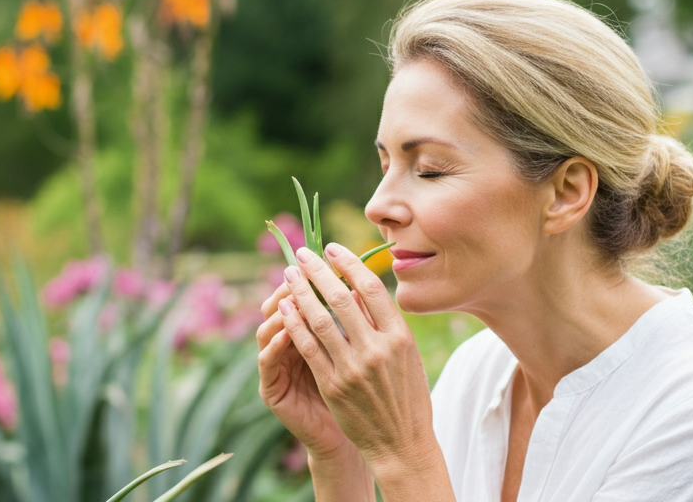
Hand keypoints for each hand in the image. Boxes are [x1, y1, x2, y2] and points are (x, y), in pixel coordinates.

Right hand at [257, 279, 360, 463]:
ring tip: (292, 297)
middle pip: (279, 307)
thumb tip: (360, 282)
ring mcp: (277, 368)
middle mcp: (288, 347)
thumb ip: (355, 323)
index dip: (310, 278)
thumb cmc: (367, 394)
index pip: (302, 297)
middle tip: (299, 272)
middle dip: (291, 288)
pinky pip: (266, 361)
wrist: (367, 441)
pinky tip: (287, 332)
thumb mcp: (361, 353)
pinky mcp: (271, 390)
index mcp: (309, 335)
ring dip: (279, 311)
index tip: (323, 258)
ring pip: (267, 330)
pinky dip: (275, 344)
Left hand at [279, 243, 437, 474]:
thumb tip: (358, 290)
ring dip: (299, 292)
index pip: (370, 288)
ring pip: (319, 319)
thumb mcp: (407, 356)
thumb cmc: (407, 397)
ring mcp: (354, 368)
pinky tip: (285, 308)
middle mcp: (378, 348)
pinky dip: (294, 324)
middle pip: (341, 298)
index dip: (348, 263)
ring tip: (288, 275)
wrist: (402, 444)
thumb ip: (386, 323)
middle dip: (317, 271)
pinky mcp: (333, 385)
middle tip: (301, 254)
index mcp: (400, 336)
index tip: (332, 249)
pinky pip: (308, 347)